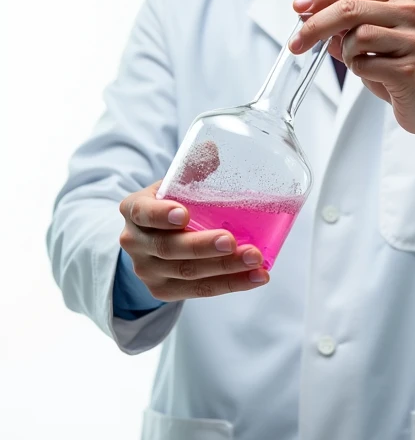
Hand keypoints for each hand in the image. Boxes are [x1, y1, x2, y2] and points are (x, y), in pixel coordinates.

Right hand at [118, 181, 269, 300]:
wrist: (149, 240)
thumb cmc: (168, 205)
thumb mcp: (173, 184)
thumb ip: (191, 168)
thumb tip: (212, 148)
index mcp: (134, 210)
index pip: (143, 213)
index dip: (161, 215)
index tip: (183, 213)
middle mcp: (135, 243)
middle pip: (168, 248)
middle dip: (202, 246)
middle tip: (231, 241)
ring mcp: (148, 271)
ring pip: (188, 273)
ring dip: (225, 269)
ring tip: (255, 259)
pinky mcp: (164, 291)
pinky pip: (199, 291)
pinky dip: (231, 284)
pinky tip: (256, 277)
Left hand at [290, 0, 414, 139]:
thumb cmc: (395, 63)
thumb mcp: (368, 36)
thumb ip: (342, 23)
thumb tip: (306, 14)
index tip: (297, 8)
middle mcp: (411, 12)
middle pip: (350, 9)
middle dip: (316, 26)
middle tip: (297, 43)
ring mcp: (413, 40)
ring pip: (357, 36)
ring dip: (346, 53)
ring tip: (359, 62)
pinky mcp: (410, 68)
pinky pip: (364, 64)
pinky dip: (358, 70)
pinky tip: (374, 73)